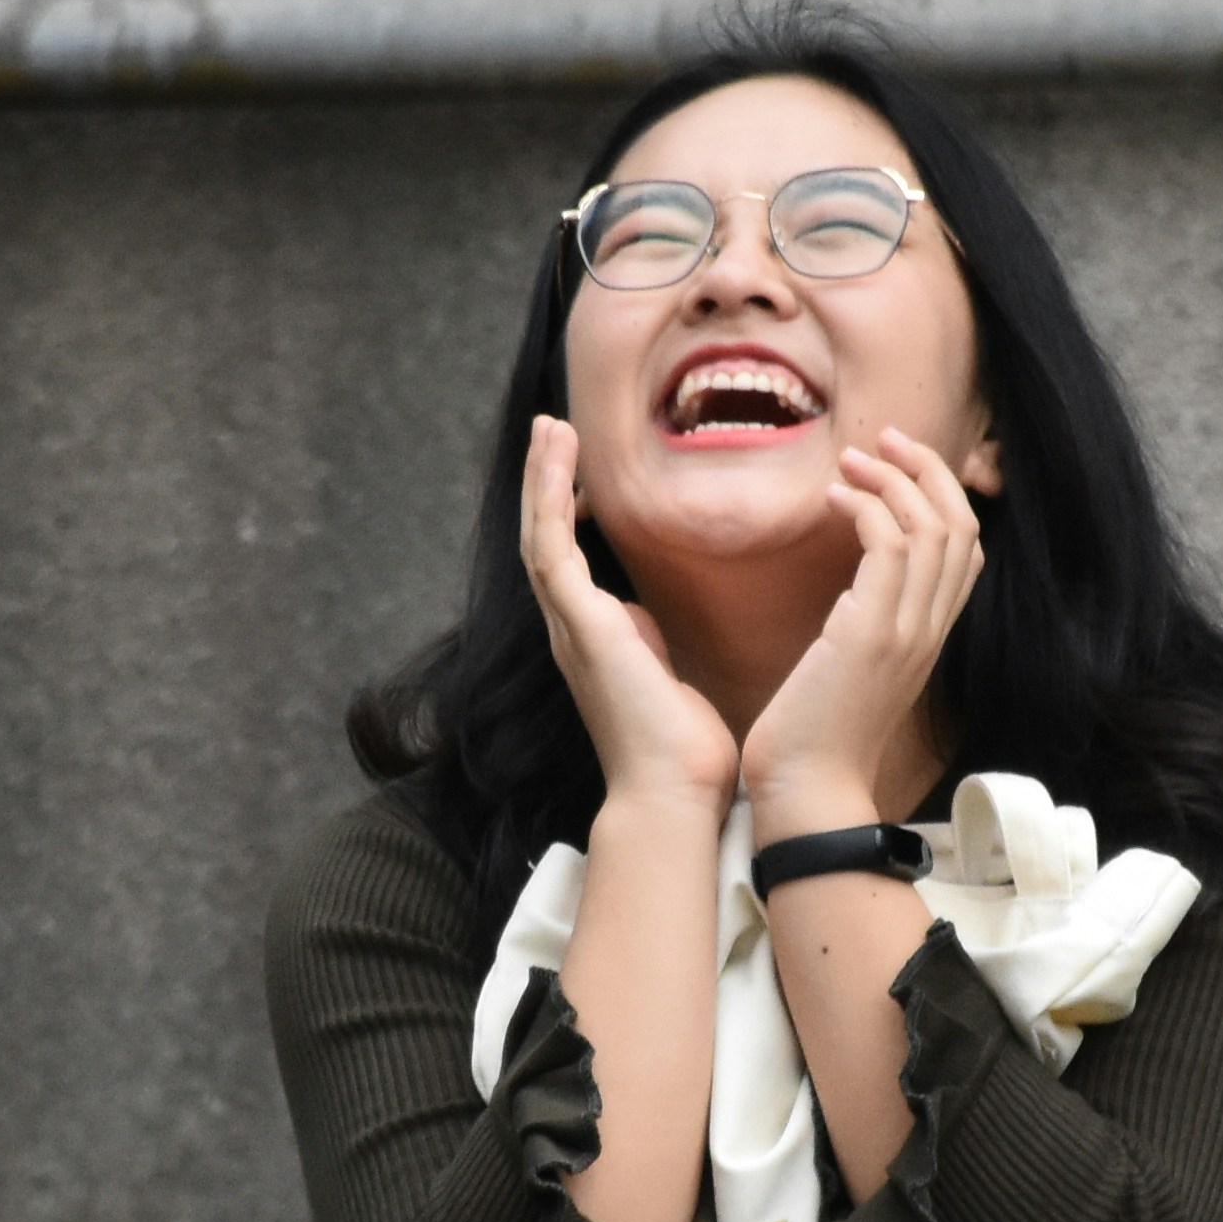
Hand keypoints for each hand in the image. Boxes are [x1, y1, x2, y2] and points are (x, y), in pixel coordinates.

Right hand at [520, 417, 739, 814]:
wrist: (673, 793)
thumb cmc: (682, 750)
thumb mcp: (669, 679)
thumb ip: (652, 647)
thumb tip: (650, 629)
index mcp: (596, 638)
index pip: (570, 561)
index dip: (570, 512)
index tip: (582, 473)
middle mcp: (573, 629)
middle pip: (545, 539)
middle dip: (547, 484)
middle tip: (551, 430)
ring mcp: (570, 626)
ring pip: (540, 535)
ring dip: (542, 479)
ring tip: (549, 428)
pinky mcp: (579, 624)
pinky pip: (551, 547)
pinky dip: (551, 498)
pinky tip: (558, 457)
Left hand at [737, 426, 986, 833]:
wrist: (807, 792)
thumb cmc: (812, 741)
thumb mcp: (850, 675)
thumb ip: (863, 633)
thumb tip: (849, 601)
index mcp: (928, 639)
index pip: (966, 553)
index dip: (943, 499)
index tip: (899, 469)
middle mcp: (929, 630)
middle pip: (961, 524)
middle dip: (926, 469)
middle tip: (882, 439)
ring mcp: (906, 630)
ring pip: (931, 525)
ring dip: (891, 478)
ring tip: (850, 459)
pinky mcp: (872, 631)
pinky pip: (890, 543)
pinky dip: (867, 505)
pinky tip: (834, 496)